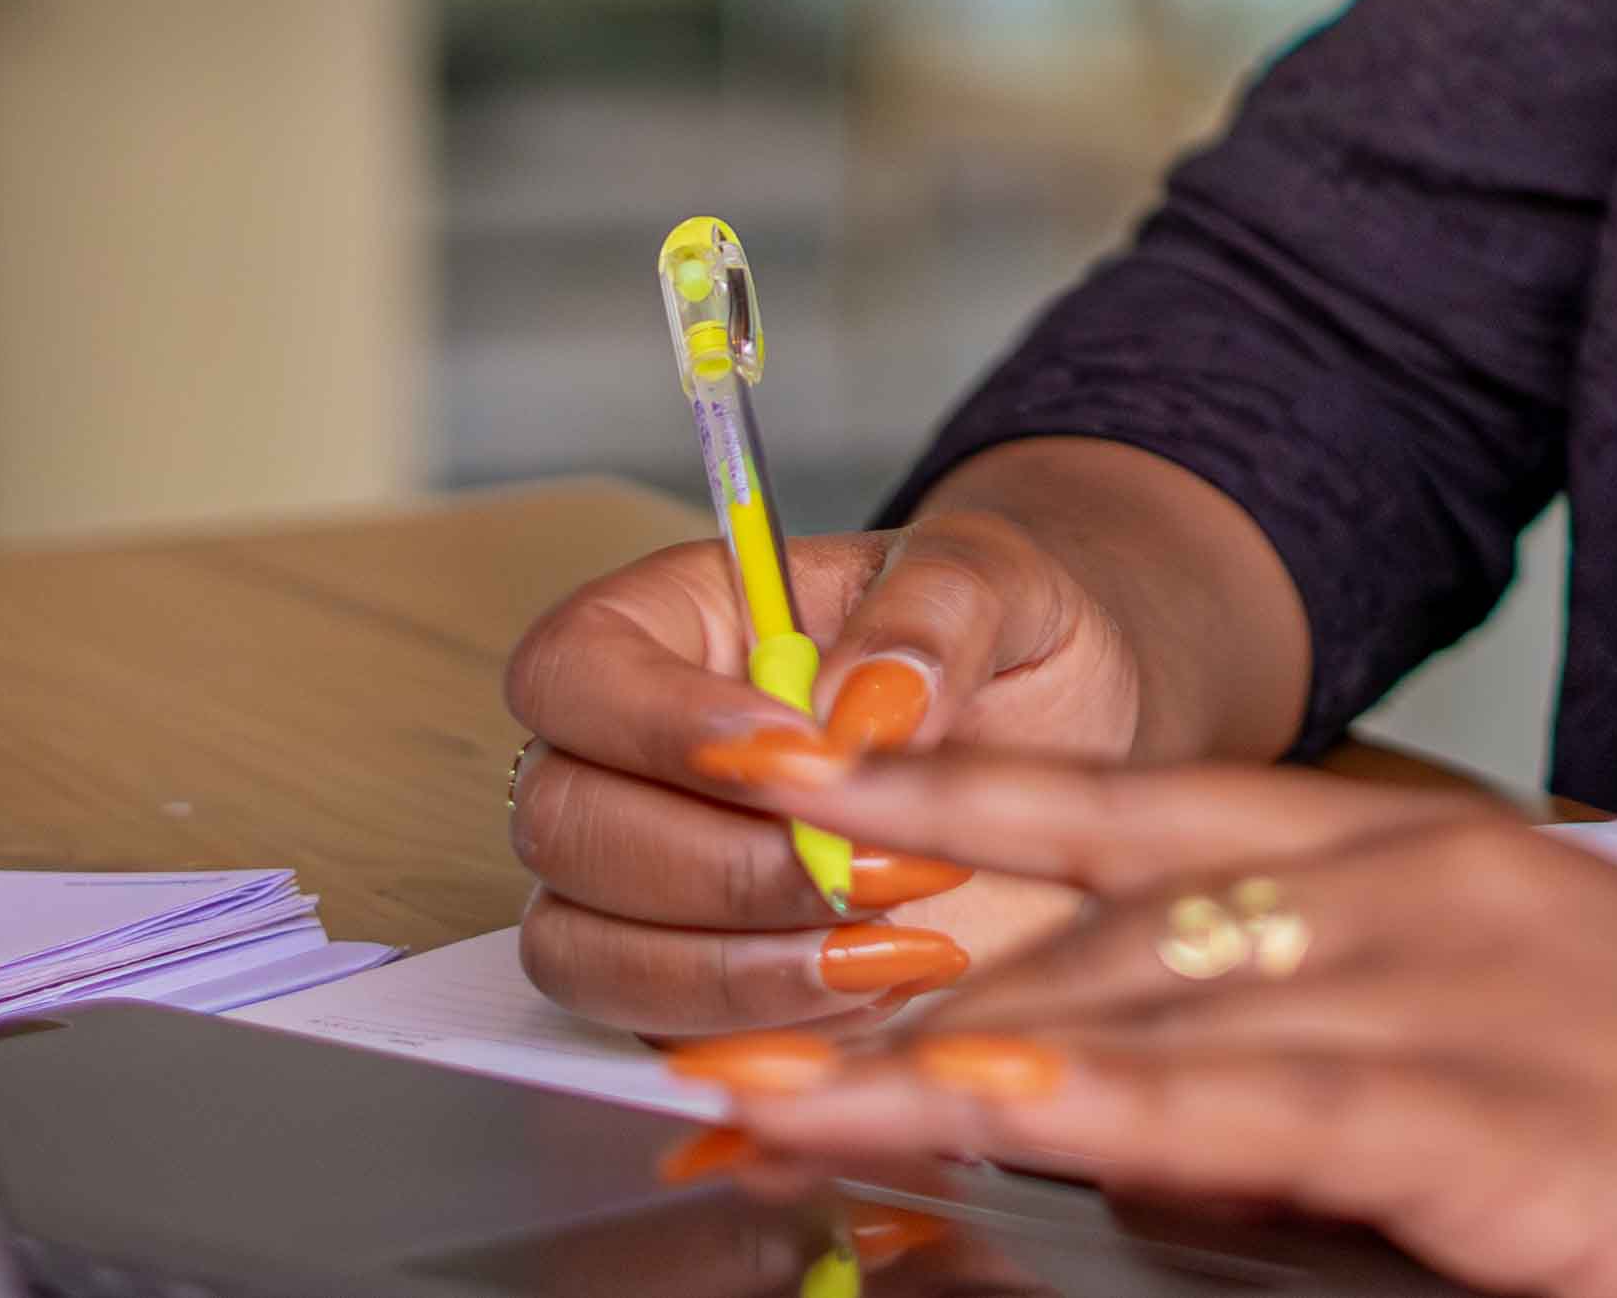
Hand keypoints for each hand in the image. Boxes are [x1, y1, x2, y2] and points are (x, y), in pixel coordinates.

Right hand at [502, 501, 1158, 1034]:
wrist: (1052, 741)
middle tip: (874, 871)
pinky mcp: (675, 981)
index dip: (655, 722)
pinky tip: (885, 982)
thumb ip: (933, 616)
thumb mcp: (995, 583)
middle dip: (726, 866)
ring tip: (898, 940)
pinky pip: (657, 1032)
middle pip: (564, 826)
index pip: (571, 669)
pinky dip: (767, 1026)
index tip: (793, 748)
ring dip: (738, 965)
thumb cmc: (992, 643)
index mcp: (667, 625)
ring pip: (586, 950)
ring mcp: (633, 879)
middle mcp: (621, 756)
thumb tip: (859, 705)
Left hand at [659, 753, 1616, 1297]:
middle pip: (1104, 923)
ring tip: (760, 1103)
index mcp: (1425, 858)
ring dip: (930, 1064)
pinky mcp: (1497, 1111)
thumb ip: (1301, 1096)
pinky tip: (991, 1107)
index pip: (1137, 803)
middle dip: (890, 987)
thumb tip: (1121, 1135)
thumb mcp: (1490, 1081)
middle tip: (696, 1040)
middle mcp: (1423, 884)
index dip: (945, 796)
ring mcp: (1461, 985)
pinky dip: (1114, 1103)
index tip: (777, 783)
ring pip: (1149, 1004)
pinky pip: (1264, 1105)